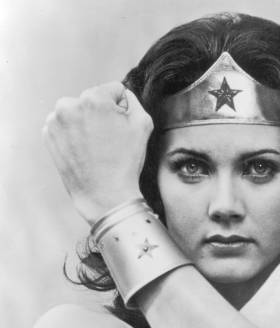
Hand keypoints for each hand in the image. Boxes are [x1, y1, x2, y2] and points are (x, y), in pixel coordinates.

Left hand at [43, 82, 152, 224]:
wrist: (104, 196)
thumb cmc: (125, 163)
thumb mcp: (143, 125)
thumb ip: (134, 101)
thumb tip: (123, 97)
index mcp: (93, 98)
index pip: (114, 90)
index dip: (122, 108)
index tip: (121, 128)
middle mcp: (69, 105)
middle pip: (93, 101)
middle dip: (101, 115)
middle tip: (108, 141)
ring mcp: (55, 121)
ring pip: (77, 113)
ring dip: (85, 123)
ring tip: (95, 148)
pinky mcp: (48, 136)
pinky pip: (65, 127)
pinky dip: (73, 135)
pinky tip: (83, 151)